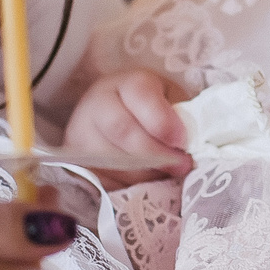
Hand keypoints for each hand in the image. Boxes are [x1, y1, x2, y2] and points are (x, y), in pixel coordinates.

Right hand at [64, 68, 192, 185]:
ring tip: (164, 175)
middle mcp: (98, 103)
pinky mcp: (76, 161)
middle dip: (155, 153)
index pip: (139, 94)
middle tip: (180, 166)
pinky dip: (127, 185)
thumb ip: (183, 119)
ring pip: (111, 159)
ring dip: (144, 173)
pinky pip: (102, 179)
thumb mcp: (171, 104)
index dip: (162, 120)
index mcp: (128, 83)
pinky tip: (143, 183)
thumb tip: (193, 146)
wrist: (117, 119)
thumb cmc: (153, 113)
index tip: (181, 141)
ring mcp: (81, 132)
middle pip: (122, 129)